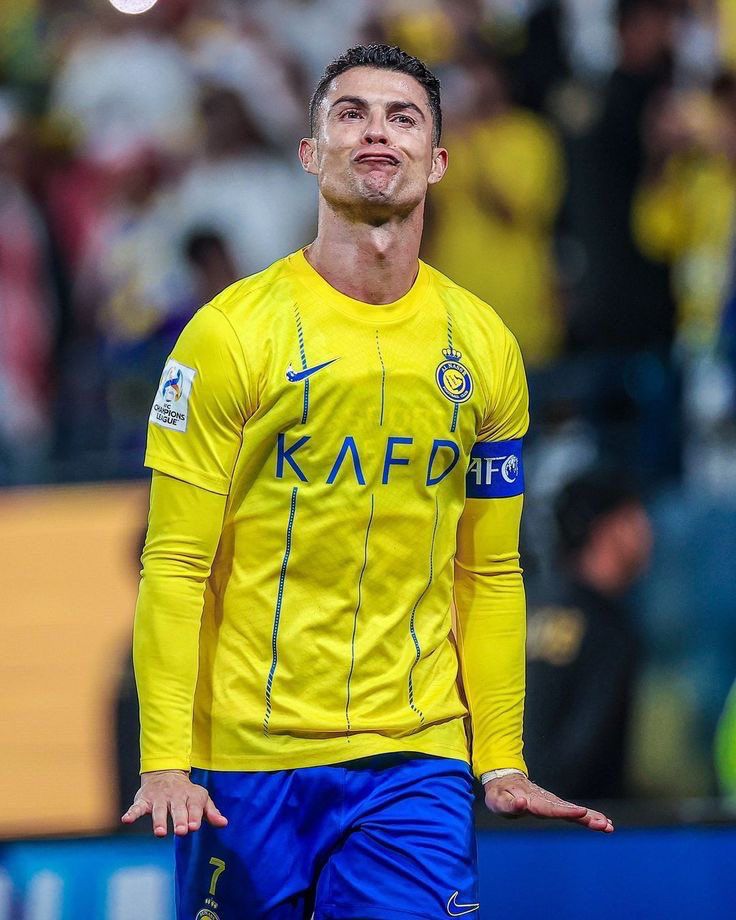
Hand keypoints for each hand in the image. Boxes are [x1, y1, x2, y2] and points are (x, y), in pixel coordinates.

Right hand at [121, 769, 227, 836]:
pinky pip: (136, 807)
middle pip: (178, 809)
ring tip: (160, 832)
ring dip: (159, 821)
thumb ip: (211, 812)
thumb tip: (224, 823)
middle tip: (182, 831)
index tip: (194, 827)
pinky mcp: (144, 800)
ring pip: (159, 810)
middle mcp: (175, 797)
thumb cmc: (187, 793)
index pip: (194, 807)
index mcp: (191, 796)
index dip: (194, 817)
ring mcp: (159, 798)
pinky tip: (126, 820)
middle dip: (180, 819)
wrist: (166, 773)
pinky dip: (131, 813)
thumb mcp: (201, 799)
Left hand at [484, 774, 613, 832]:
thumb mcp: (498, 800)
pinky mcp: (556, 806)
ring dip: (591, 818)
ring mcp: (552, 803)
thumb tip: (521, 803)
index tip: (581, 813)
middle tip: (604, 824)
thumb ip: (509, 803)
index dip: (566, 811)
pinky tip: (604, 824)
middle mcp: (546, 801)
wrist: (505, 782)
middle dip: (586, 817)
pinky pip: (574, 813)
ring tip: (608, 826)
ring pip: (574, 811)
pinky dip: (589, 817)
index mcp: (533, 801)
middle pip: (568, 810)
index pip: (551, 808)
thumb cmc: (500, 794)